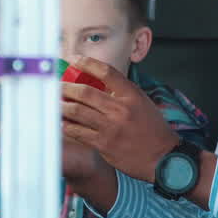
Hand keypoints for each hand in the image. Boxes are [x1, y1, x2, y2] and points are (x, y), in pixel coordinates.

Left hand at [61, 57, 179, 182]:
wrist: (163, 158)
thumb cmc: (153, 130)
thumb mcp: (142, 103)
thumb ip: (122, 93)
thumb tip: (99, 83)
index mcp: (132, 95)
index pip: (106, 72)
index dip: (87, 63)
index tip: (75, 60)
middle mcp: (120, 109)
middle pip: (85, 92)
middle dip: (66, 87)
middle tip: (57, 85)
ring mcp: (110, 127)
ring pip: (77, 112)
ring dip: (62, 106)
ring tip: (55, 102)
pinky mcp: (103, 144)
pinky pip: (78, 132)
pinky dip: (67, 126)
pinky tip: (61, 122)